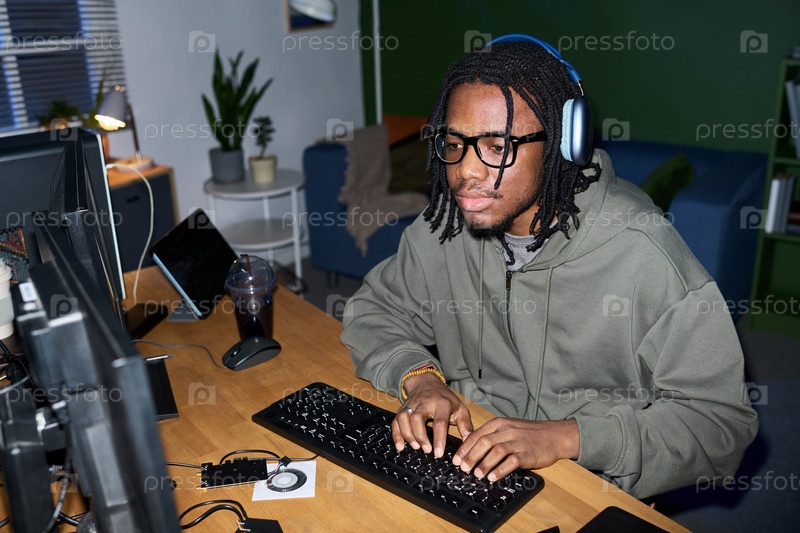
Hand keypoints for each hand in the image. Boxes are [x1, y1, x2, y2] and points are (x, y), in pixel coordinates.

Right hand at [392, 373, 473, 457]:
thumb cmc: (445, 399)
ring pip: (404, 418)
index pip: (440, 422)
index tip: (438, 453)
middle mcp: (425, 403)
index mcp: (442, 403)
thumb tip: (469, 444)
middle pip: (418, 418)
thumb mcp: (460, 409)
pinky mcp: (402, 409)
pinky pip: (396, 420)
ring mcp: (412, 405)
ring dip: (407, 434)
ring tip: (415, 447)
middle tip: (426, 450)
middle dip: (420, 436)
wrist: (427, 382)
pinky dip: (396, 434)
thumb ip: (465, 426)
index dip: (439, 439)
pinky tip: (400, 446)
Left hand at [452, 418, 578, 481]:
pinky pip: (511, 461)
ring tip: (477, 475)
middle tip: (463, 468)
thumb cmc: (529, 433)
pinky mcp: (527, 453)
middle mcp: (507, 431)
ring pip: (496, 451)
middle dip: (471, 457)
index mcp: (499, 423)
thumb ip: (492, 435)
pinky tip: (493, 477)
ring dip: (484, 464)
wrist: (554, 435)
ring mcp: (517, 441)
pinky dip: (500, 470)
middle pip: (484, 442)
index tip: (456, 460)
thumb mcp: (509, 427)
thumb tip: (471, 447)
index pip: (477, 434)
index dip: (465, 448)